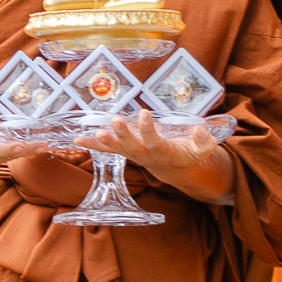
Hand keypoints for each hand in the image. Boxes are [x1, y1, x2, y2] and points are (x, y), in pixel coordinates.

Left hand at [84, 108, 233, 191]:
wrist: (174, 168)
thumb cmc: (188, 154)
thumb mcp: (202, 150)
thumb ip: (204, 141)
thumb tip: (201, 130)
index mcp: (164, 152)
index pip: (155, 141)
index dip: (149, 130)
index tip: (145, 113)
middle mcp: (145, 154)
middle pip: (132, 146)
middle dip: (122, 134)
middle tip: (115, 121)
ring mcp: (133, 153)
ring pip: (116, 148)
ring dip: (102, 142)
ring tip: (89, 134)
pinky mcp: (124, 150)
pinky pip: (107, 148)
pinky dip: (92, 145)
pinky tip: (77, 140)